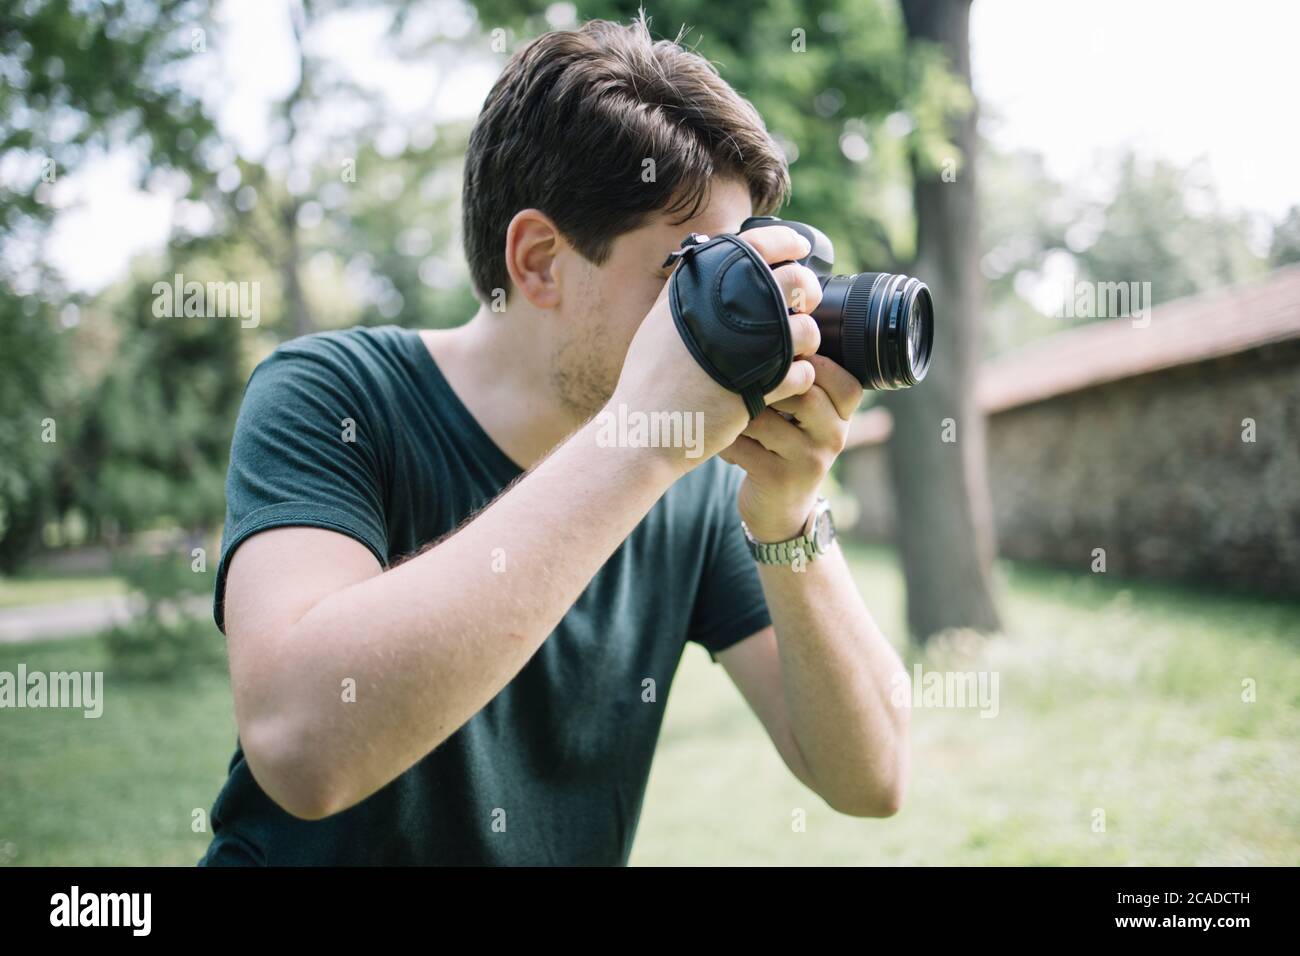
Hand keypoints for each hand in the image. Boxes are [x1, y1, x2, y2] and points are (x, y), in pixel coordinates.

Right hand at [608, 225, 822, 475]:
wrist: (644, 428)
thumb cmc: (651, 378)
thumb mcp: (661, 321)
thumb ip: (689, 291)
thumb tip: (711, 263)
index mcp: (702, 286)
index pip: (757, 243)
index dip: (786, 241)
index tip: (800, 248)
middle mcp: (726, 308)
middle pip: (795, 280)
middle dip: (808, 292)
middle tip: (805, 304)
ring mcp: (747, 346)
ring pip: (807, 329)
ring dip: (807, 341)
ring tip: (792, 353)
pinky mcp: (760, 386)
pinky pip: (803, 373)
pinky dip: (800, 378)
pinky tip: (783, 384)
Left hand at [720, 353, 863, 542]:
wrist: (780, 508)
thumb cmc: (785, 444)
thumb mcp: (804, 414)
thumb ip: (802, 378)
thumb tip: (776, 319)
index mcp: (844, 414)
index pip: (843, 379)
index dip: (810, 362)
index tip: (778, 356)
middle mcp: (834, 437)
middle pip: (804, 393)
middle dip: (767, 382)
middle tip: (740, 379)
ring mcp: (809, 461)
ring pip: (767, 418)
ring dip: (738, 411)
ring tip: (724, 409)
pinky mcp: (778, 479)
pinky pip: (743, 445)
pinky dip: (724, 437)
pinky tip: (719, 438)